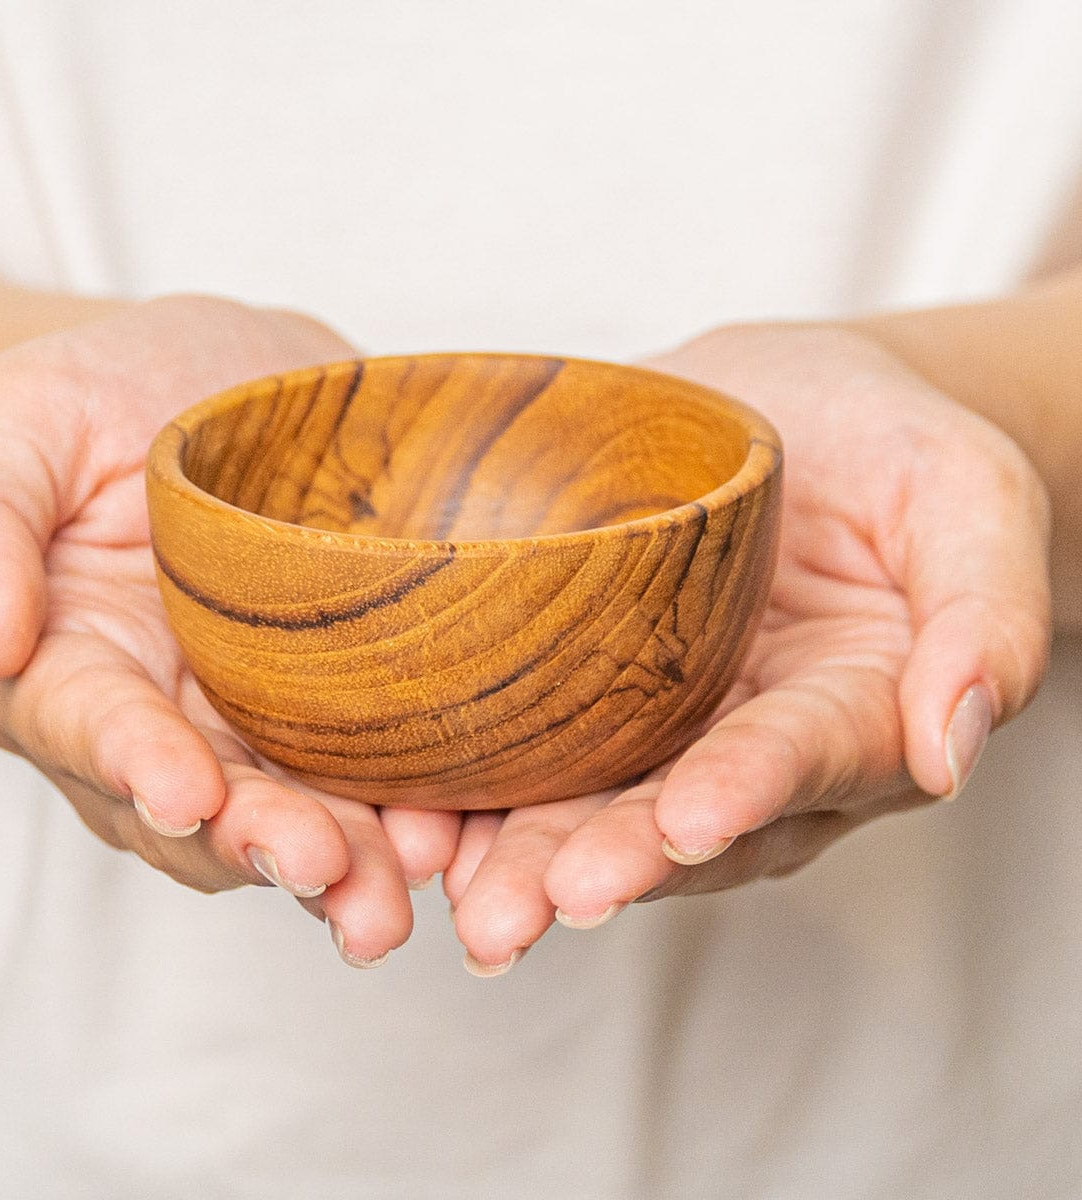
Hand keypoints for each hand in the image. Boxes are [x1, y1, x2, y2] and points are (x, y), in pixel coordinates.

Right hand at [0, 296, 459, 963]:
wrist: (224, 381)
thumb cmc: (102, 396)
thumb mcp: (19, 420)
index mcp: (65, 661)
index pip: (88, 726)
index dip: (134, 763)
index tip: (185, 789)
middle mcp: (157, 718)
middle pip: (198, 808)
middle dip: (256, 842)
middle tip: (320, 868)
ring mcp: (251, 725)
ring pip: (287, 815)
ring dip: (342, 863)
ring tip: (393, 890)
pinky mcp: (331, 712)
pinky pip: (367, 778)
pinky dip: (406, 814)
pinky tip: (451, 835)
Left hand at [442, 323, 1051, 972]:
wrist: (796, 413)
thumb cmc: (897, 447)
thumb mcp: (972, 497)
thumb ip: (986, 617)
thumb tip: (955, 741)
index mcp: (858, 711)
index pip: (802, 759)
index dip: (746, 790)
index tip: (686, 818)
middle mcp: (752, 747)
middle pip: (678, 821)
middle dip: (602, 862)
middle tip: (524, 906)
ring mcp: (666, 729)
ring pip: (594, 808)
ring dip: (522, 856)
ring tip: (457, 889)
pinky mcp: (593, 692)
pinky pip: (535, 752)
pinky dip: (474, 790)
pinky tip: (413, 818)